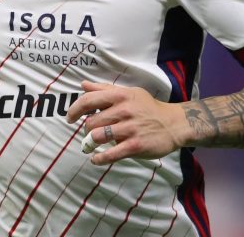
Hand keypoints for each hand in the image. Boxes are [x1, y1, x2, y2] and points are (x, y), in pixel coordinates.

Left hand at [65, 81, 188, 165]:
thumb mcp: (129, 93)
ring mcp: (130, 129)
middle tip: (90, 132)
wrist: (173, 124)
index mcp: (120, 96)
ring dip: (91, 142)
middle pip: (91, 122)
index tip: (70, 118)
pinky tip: (95, 159)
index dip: (74, 110)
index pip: (88, 100)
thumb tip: (83, 84)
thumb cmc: (148, 107)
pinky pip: (110, 154)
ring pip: (98, 137)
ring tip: (92, 144)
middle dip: (87, 129)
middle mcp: (124, 111)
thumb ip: (104, 89)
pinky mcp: (135, 146)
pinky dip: (98, 158)